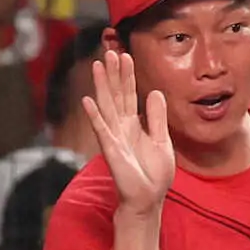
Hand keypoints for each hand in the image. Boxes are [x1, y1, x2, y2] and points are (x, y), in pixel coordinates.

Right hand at [83, 50, 174, 215]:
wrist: (148, 198)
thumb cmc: (154, 174)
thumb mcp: (162, 141)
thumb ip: (157, 118)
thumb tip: (155, 92)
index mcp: (134, 125)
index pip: (129, 95)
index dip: (127, 76)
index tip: (126, 56)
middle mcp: (121, 127)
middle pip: (116, 95)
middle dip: (114, 74)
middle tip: (110, 51)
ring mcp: (114, 137)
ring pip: (106, 106)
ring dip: (102, 86)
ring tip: (98, 66)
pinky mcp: (111, 150)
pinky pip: (102, 130)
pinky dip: (95, 116)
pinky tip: (88, 100)